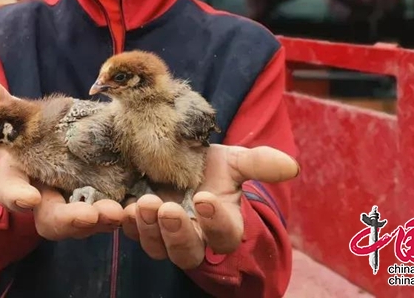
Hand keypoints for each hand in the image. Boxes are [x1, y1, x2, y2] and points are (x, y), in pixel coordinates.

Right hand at [0, 77, 125, 240]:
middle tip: (89, 215)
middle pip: (52, 219)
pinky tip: (140, 208)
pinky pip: (113, 217)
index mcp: (18, 180)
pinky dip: (126, 215)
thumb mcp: (17, 118)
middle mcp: (45, 202)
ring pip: (86, 223)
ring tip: (119, 212)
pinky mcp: (102, 206)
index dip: (18, 197)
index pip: (11, 192)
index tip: (29, 199)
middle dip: (70, 219)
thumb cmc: (33, 134)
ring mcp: (74, 208)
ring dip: (102, 219)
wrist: (58, 145)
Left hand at [121, 145, 299, 269]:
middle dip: (177, 233)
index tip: (207, 198)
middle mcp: (195, 238)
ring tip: (144, 204)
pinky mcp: (139, 226)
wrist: (181, 161)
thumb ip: (261, 164)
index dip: (216, 221)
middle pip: (187, 251)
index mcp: (223, 226)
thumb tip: (293, 167)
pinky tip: (121, 208)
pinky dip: (126, 223)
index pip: (224, 235)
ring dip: (149, 229)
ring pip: (157, 247)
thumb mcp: (236, 161)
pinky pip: (131, 233)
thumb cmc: (213, 167)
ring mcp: (164, 236)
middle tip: (168, 210)